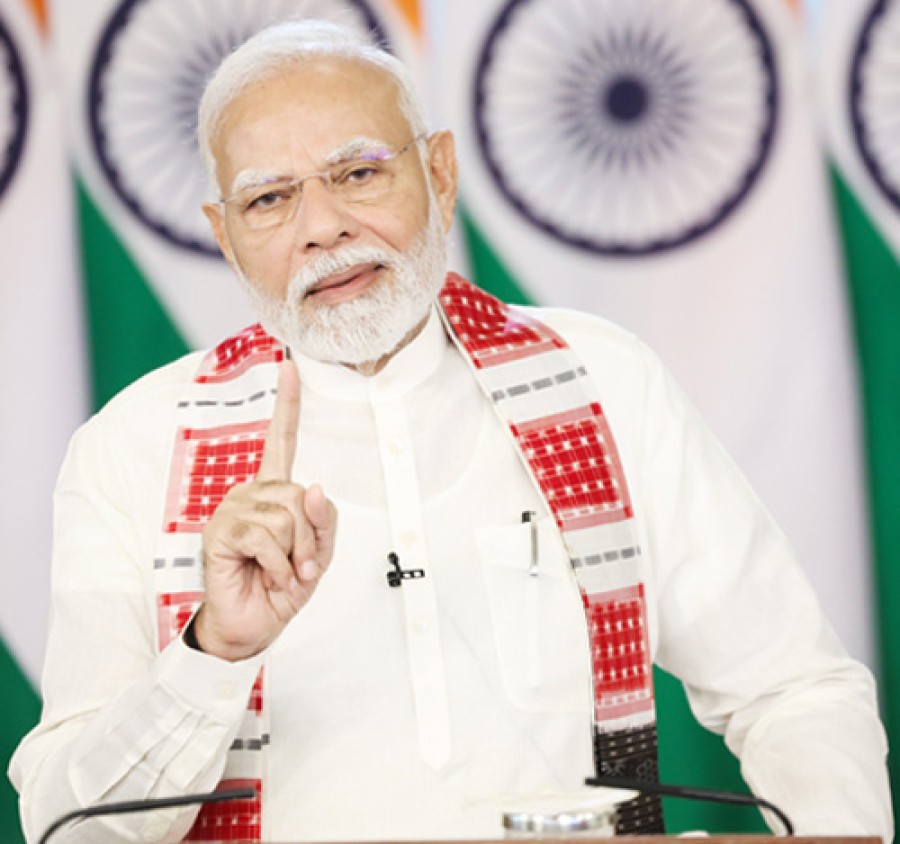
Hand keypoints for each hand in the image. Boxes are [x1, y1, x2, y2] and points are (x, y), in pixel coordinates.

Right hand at [195, 360, 336, 660]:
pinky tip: (268, 577)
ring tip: (281, 572)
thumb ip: (323, 521)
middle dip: (311, 538)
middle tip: (298, 565)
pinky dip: (279, 565)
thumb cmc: (283, 585)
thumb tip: (315, 487)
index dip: (286, 405)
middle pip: (301, 495)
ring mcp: (233, 509)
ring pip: (287, 516)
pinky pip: (266, 536)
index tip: (289, 366)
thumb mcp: (318, 554)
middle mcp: (251, 492)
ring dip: (296, 555)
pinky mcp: (220, 531)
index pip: (280, 440)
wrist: (254, 625)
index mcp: (275, 491)